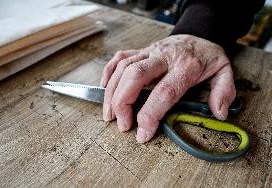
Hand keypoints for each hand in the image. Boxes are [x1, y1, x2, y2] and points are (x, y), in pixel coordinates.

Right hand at [100, 34, 235, 142]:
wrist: (198, 33)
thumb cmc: (207, 55)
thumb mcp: (224, 71)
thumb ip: (224, 91)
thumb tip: (219, 113)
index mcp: (186, 66)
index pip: (164, 92)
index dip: (150, 115)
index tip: (142, 133)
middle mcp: (164, 57)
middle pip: (135, 75)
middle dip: (123, 102)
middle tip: (122, 124)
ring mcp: (150, 51)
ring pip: (123, 67)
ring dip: (112, 92)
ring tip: (109, 114)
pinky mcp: (141, 50)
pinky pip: (120, 57)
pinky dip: (109, 72)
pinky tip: (105, 88)